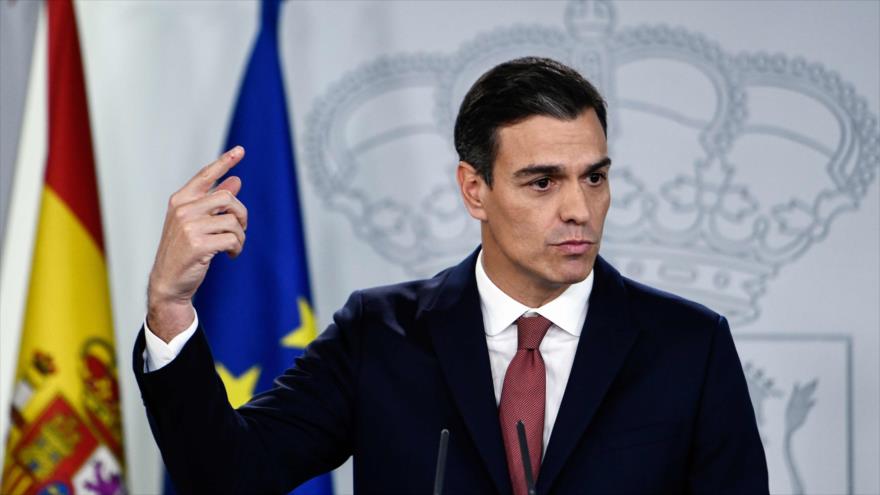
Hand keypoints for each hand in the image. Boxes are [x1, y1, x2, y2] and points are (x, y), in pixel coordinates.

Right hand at [147, 146, 247, 341]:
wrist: (168, 283)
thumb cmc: (183, 252)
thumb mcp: (196, 223)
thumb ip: (213, 201)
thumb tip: (236, 180)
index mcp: (180, 201)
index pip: (205, 176)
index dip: (224, 162)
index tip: (240, 150)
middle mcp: (182, 210)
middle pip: (227, 198)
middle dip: (241, 214)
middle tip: (241, 229)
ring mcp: (189, 227)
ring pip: (233, 220)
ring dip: (241, 235)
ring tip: (235, 245)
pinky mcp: (198, 244)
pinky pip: (232, 238)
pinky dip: (237, 247)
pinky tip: (231, 254)